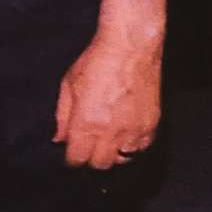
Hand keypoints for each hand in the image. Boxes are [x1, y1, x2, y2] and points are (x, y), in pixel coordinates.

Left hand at [53, 33, 162, 169]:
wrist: (130, 47)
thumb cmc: (96, 62)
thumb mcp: (69, 85)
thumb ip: (62, 117)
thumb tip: (59, 139)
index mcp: (86, 123)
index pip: (77, 158)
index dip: (72, 158)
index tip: (72, 152)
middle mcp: (111, 132)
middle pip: (100, 164)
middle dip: (91, 158)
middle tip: (89, 145)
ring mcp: (134, 129)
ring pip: (122, 159)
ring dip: (113, 153)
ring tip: (108, 139)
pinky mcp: (152, 123)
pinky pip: (142, 147)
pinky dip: (132, 145)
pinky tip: (125, 133)